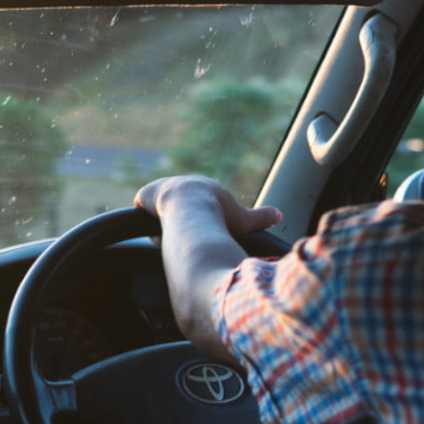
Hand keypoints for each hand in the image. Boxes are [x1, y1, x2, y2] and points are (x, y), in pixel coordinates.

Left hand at [135, 175, 280, 235]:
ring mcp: (162, 188)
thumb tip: (280, 214)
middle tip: (183, 239)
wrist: (193, 209)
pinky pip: (143, 208)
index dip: (198, 220)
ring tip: (170, 240)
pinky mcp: (146, 194)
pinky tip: (156, 236)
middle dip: (179, 222)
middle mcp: (182, 183)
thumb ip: (261, 216)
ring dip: (163, 225)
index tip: (199, 233)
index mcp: (203, 187)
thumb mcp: (244, 219)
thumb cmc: (220, 215)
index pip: (197, 203)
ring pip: (159, 209)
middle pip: (177, 207)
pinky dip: (148, 222)